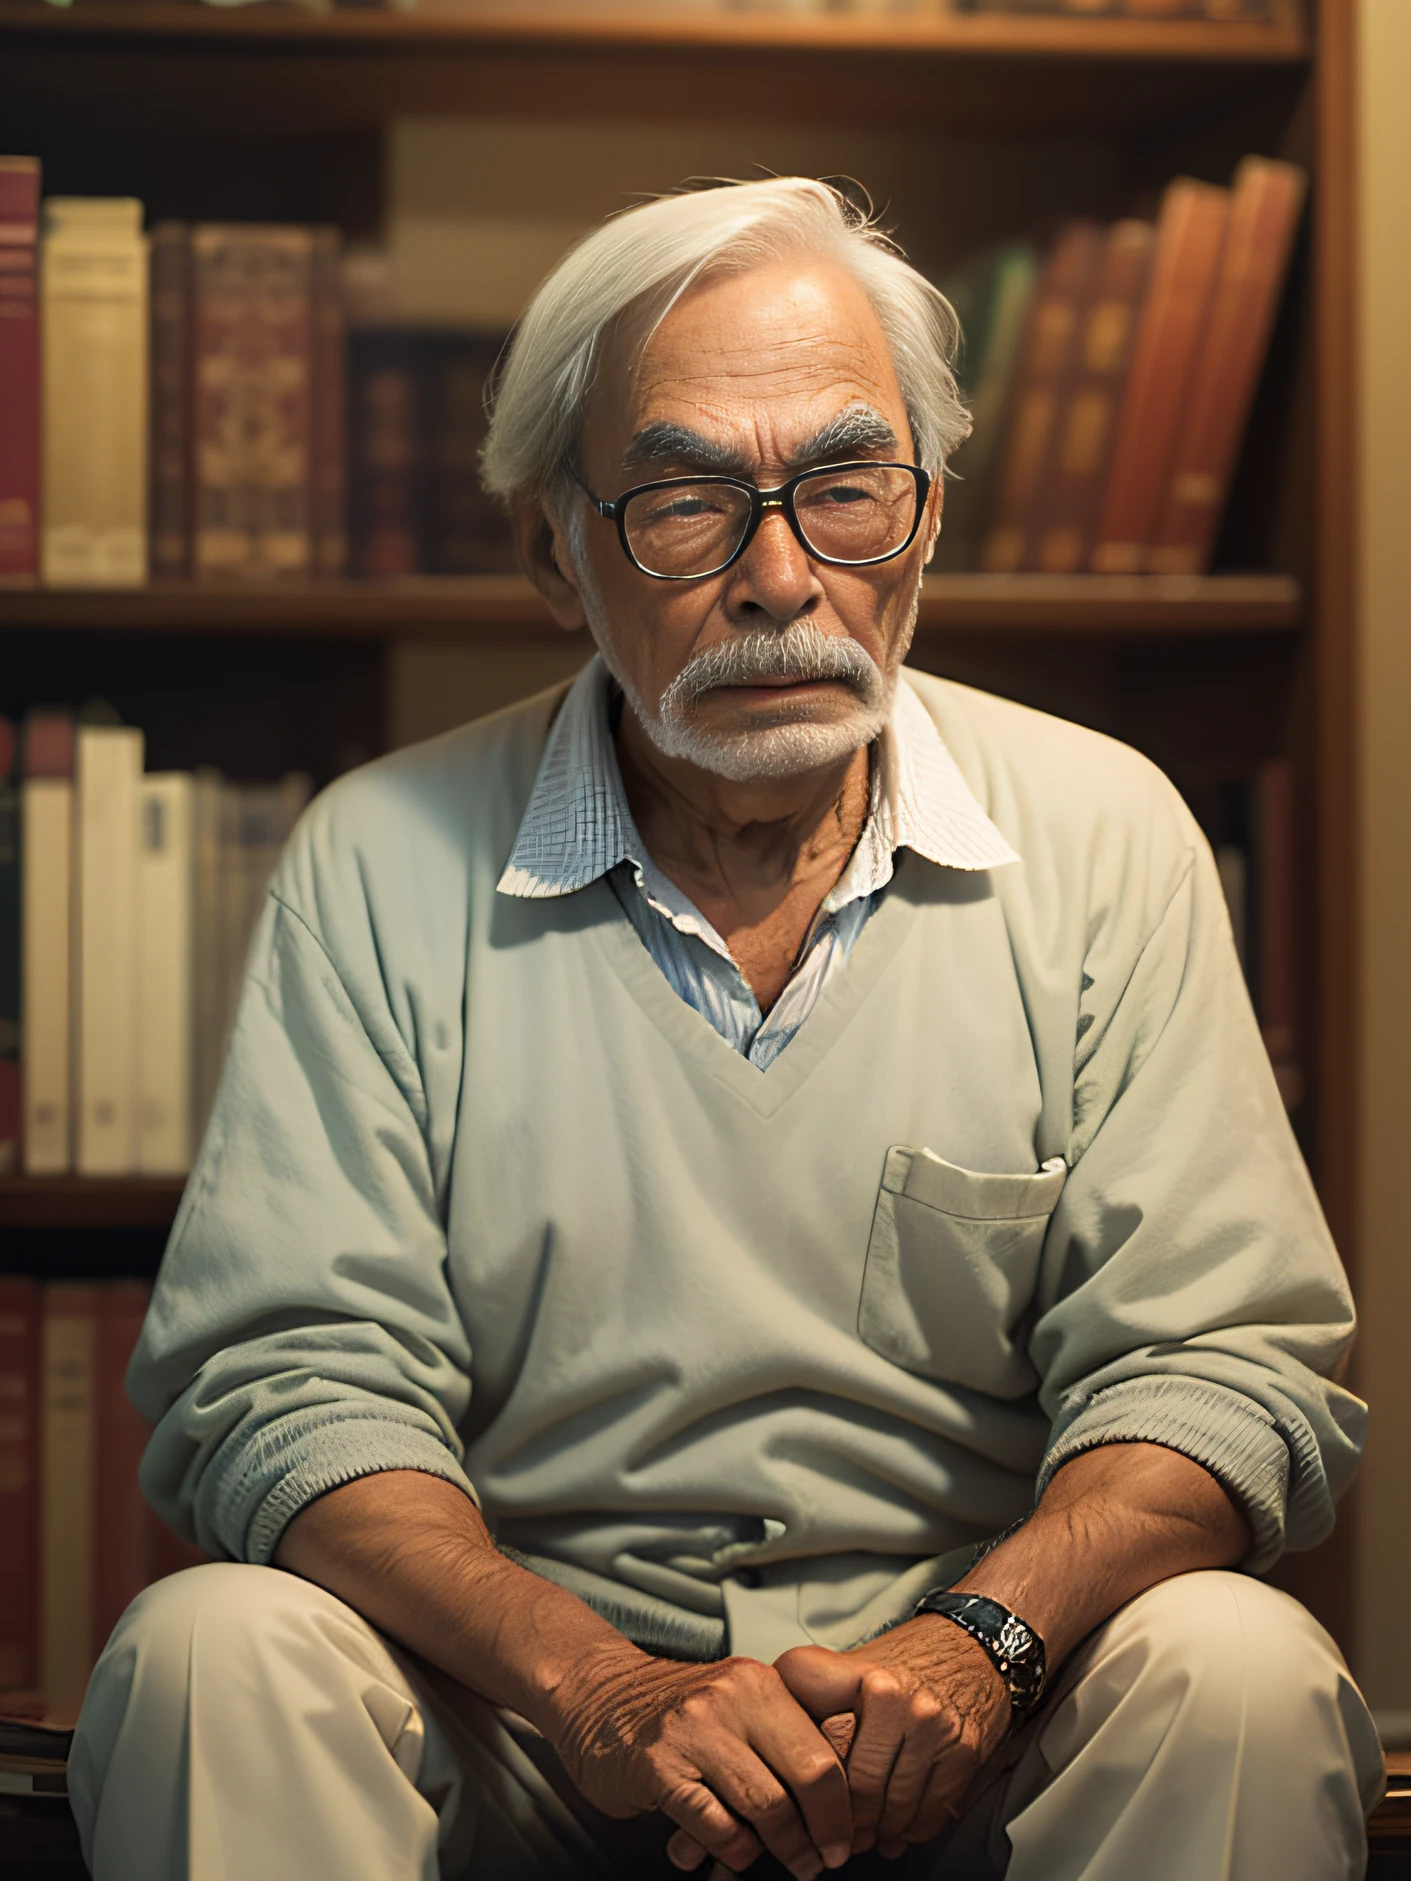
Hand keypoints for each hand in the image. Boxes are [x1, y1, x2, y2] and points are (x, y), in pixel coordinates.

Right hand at [548, 1643, 853, 1879]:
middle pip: (807, 1777)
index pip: (825, 1750)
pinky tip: (735, 1854)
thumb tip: (841, 1799)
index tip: (846, 1836)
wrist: (599, 1695)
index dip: (843, 1805)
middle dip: (823, 1831)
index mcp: (760, 1683)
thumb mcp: (737, 1701)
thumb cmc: (680, 1711)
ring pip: (765, 1805)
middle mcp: (732, 1698)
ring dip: (783, 1848)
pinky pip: (715, 1824)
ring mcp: (693, 1730)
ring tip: (793, 1864)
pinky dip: (732, 1850)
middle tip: (824, 1860)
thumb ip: (782, 1734)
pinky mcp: (658, 1766)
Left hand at [774, 1616, 1009, 1859]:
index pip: (818, 1745)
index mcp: (858, 1675)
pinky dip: (911, 1831)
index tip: (797, 1800)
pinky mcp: (964, 1752)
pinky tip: (898, 1829)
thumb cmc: (906, 1661)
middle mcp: (895, 1698)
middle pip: (857, 1787)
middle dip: (844, 1822)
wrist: (973, 1646)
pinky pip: (930, 1813)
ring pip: (894, 1808)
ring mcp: (933, 1726)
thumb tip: (769, 1739)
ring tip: (865, 1834)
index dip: (803, 1780)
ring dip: (878, 1831)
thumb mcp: (849, 1664)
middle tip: (833, 1835)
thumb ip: (812, 1699)